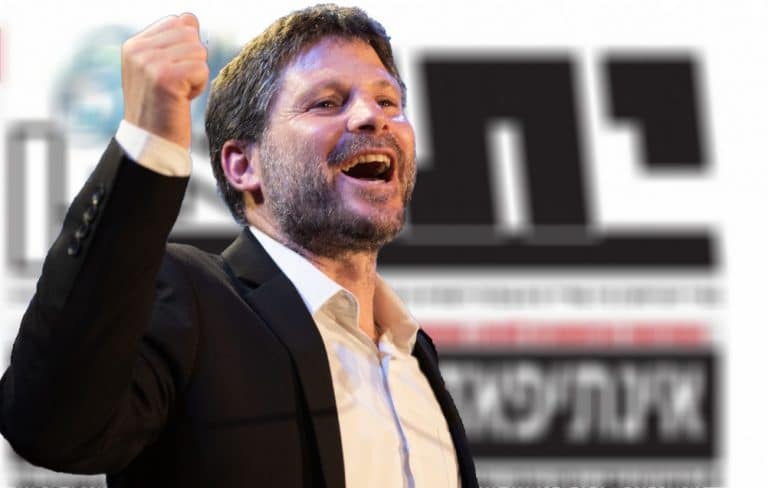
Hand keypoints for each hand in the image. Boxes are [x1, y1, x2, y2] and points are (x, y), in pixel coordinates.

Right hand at [121, 13, 208, 148]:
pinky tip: (182, 100)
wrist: (151, 143)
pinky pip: (202, 68)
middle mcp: (138, 50)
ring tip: (177, 94)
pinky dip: (199, 86)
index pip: (178, 23)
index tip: (170, 76)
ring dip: (196, 75)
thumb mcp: (160, 69)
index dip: (184, 50)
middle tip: (176, 87)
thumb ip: (173, 41)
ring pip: (199, 51)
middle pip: (191, 34)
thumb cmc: (161, 109)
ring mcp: (150, 63)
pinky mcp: (166, 77)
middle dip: (192, 62)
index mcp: (134, 45)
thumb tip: (190, 18)